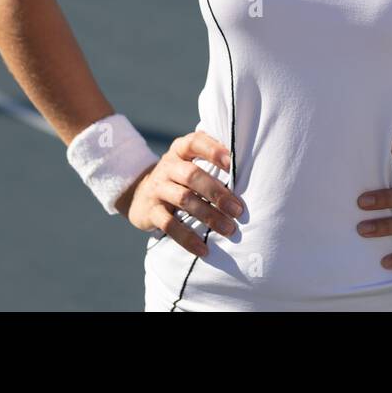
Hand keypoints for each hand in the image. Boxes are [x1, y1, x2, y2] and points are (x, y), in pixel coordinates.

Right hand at [118, 131, 242, 258]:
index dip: (214, 151)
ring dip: (208, 215)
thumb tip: (252, 167)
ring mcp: (158, 189)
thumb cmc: (180, 177)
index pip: (195, 142)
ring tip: (229, 229)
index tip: (233, 163)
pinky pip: (169, 225)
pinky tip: (203, 249)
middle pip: (192, 175)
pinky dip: (187, 238)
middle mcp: (168, 166)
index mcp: (180, 150)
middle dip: (217, 193)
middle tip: (238, 210)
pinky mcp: (150, 212)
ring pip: (184, 199)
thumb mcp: (190, 161)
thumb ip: (212, 159)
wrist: (139, 194)